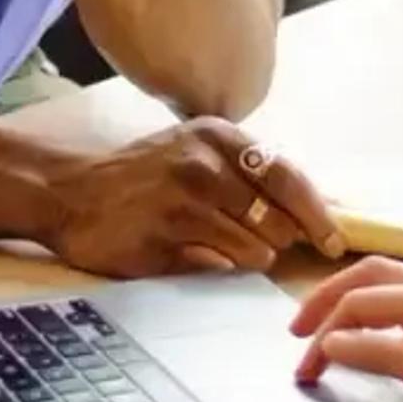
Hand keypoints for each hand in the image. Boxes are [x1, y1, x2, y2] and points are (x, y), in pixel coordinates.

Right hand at [44, 119, 347, 276]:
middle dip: (281, 240)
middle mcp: (206, 161)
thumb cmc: (141, 178)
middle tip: (267, 247)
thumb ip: (246, 176)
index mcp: (219, 136)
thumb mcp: (194, 154)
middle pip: (280, 219)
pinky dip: (215, 265)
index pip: (290, 178)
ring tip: (213, 244)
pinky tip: (188, 250)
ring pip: (254, 248)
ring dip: (247, 257)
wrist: (67, 192)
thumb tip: (313, 212)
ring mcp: (184, 198)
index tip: (334, 242)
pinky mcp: (165, 234)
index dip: (319, 215)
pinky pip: (218, 265)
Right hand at [290, 259, 402, 401]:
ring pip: (385, 283)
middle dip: (325, 300)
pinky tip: (371, 330)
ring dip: (348, 299)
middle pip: (365, 277)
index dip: (323, 336)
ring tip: (323, 325)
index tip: (305, 372)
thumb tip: (330, 343)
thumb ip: (381, 355)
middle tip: (296, 332)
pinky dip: (373, 308)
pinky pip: (402, 299)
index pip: (357, 306)